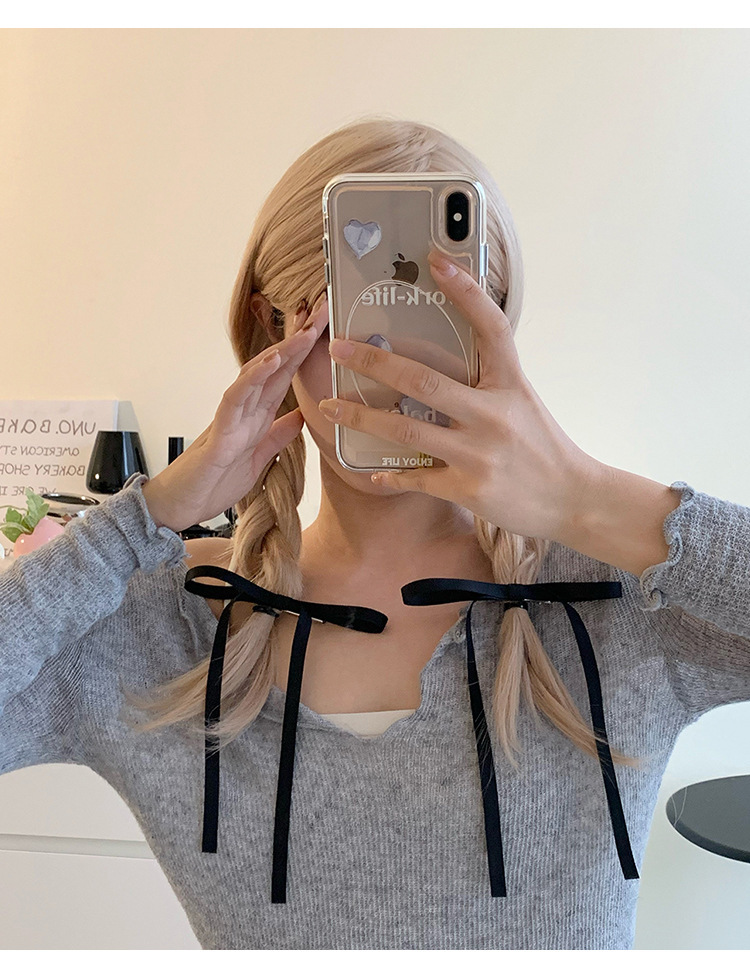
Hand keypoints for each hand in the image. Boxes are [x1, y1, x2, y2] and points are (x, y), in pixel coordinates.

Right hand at [142, 302, 327, 533]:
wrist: (179, 507)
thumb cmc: (213, 482)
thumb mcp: (259, 458)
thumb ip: (278, 435)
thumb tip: (301, 415)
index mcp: (257, 416)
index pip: (285, 377)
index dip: (306, 353)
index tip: (326, 328)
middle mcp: (245, 410)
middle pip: (275, 367)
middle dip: (299, 340)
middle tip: (323, 311)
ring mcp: (231, 418)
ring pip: (257, 375)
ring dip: (281, 352)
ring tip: (305, 331)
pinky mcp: (219, 433)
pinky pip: (236, 399)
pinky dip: (253, 378)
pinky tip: (270, 361)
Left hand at [318, 250, 603, 542]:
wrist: (572, 498)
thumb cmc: (542, 445)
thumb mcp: (521, 400)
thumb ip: (488, 379)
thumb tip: (445, 352)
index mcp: (511, 383)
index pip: (490, 327)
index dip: (465, 292)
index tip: (436, 260)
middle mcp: (494, 414)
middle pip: (424, 380)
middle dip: (375, 362)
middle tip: (339, 348)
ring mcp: (480, 453)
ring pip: (407, 429)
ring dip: (362, 417)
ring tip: (329, 407)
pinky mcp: (469, 488)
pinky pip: (417, 478)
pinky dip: (391, 474)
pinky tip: (371, 471)